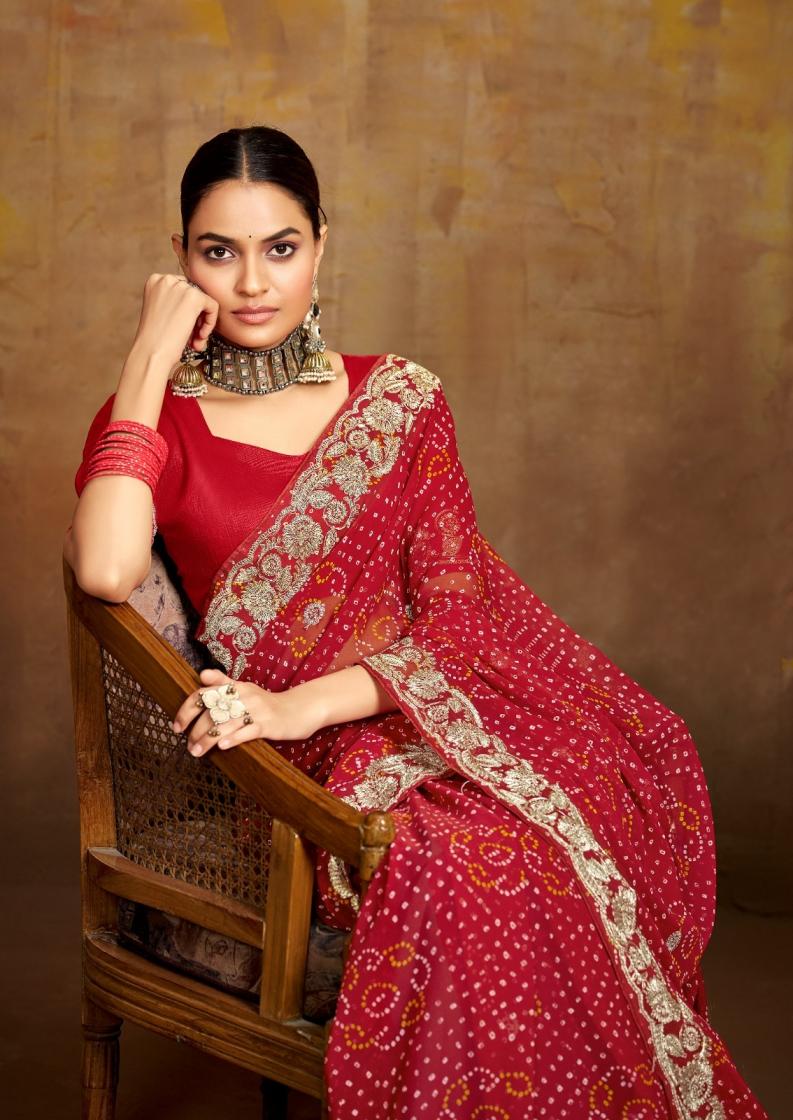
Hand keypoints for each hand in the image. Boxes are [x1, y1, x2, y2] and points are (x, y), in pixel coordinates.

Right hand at [131, 273, 218, 371]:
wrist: (150, 353)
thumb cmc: (154, 340)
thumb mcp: (162, 313)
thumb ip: (176, 302)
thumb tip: (199, 303)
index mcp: (155, 281)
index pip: (182, 290)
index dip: (186, 311)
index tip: (184, 328)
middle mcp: (166, 279)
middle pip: (194, 294)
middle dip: (196, 317)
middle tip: (192, 338)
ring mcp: (180, 286)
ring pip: (204, 301)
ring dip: (202, 323)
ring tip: (195, 341)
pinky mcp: (194, 297)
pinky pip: (212, 306)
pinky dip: (210, 323)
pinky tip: (199, 337)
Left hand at [172, 669, 323, 757]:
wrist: (299, 709)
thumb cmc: (267, 703)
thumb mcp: (246, 690)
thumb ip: (223, 682)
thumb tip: (202, 675)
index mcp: (236, 687)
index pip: (204, 694)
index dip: (187, 709)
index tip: (177, 726)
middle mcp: (244, 696)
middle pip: (212, 711)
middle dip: (195, 730)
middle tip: (188, 746)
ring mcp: (257, 710)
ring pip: (225, 724)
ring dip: (207, 740)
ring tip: (196, 752)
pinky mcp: (268, 724)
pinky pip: (247, 731)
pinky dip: (233, 738)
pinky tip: (221, 746)